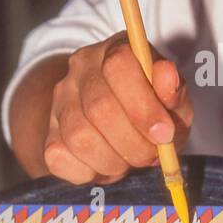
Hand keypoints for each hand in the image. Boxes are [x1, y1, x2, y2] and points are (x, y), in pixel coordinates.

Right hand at [43, 32, 193, 183]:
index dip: (143, 105)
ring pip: (80, 137)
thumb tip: (167, 77)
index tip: (164, 134)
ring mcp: (60, 101)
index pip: (118, 65)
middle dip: (134, 142)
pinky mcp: (49, 134)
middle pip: (99, 107)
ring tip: (131, 161)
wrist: (114, 124)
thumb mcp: (173, 99)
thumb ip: (173, 90)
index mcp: (115, 50)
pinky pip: (61, 159)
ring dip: (114, 161)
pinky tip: (106, 165)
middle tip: (152, 156)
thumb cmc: (152, 109)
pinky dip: (90, 172)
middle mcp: (80, 70)